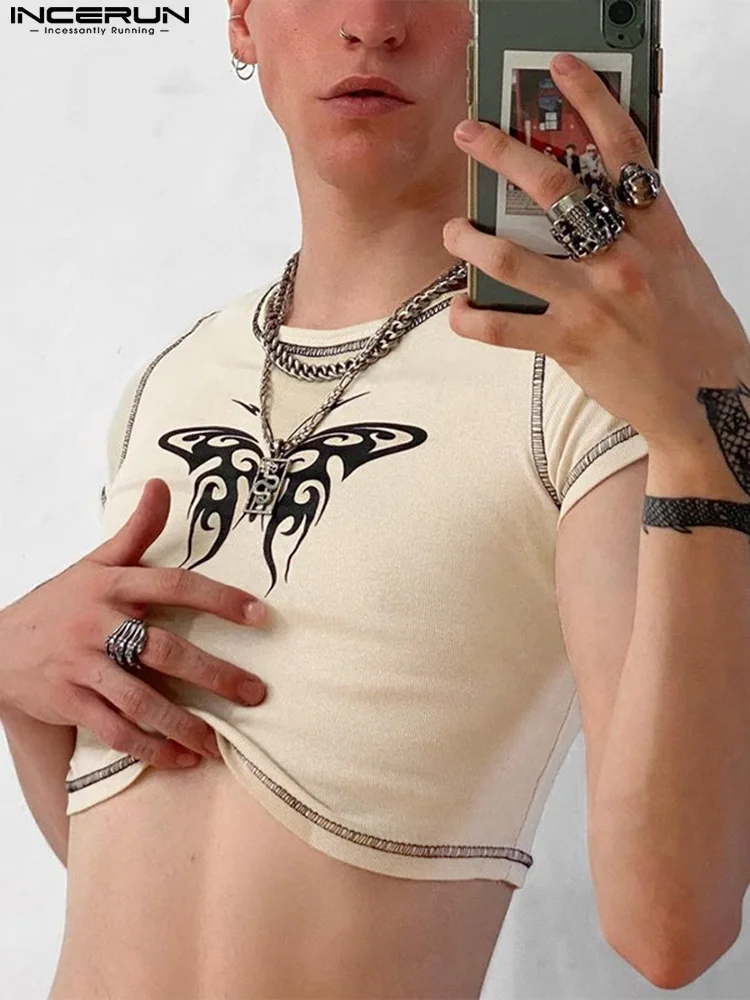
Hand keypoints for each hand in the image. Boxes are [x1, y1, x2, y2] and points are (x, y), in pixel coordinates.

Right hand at [0, 478, 267, 768]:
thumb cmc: (61, 602)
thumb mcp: (95, 563)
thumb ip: (135, 530)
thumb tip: (159, 483)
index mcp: (111, 584)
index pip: (175, 584)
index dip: (219, 598)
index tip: (261, 615)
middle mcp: (98, 623)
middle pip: (164, 650)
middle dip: (214, 674)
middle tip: (255, 693)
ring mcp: (81, 665)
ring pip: (140, 699)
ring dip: (184, 724)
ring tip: (220, 743)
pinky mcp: (68, 702)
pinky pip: (115, 730)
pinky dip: (151, 748)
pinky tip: (182, 759)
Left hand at [443, 52, 749, 455]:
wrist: (708, 399)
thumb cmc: (695, 331)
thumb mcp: (679, 263)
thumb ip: (640, 230)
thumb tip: (599, 199)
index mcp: (655, 229)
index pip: (622, 148)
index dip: (590, 99)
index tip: (560, 68)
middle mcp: (621, 257)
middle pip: (552, 190)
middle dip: (502, 154)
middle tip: (470, 136)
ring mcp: (592, 301)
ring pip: (512, 258)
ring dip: (471, 240)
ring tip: (455, 231)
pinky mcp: (570, 343)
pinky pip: (504, 328)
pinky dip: (472, 318)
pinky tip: (458, 309)